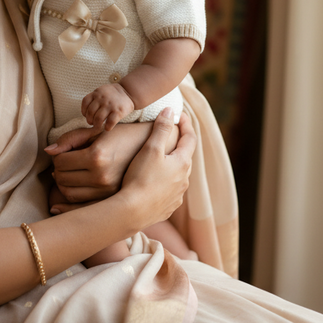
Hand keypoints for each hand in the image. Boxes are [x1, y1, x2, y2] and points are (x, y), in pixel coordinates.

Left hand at [45, 123, 146, 205]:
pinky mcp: (111, 199)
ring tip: (69, 175)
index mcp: (96, 156)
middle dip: (58, 170)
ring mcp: (107, 191)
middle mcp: (101, 177)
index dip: (57, 156)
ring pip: (69, 193)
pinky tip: (57, 207)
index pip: (60, 162)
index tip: (63, 152)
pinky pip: (82, 208)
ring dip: (63, 185)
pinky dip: (67, 208)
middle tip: (64, 163)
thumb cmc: (121, 135)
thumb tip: (48, 151)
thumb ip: (70, 139)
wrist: (150, 148)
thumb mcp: (96, 131)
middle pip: (63, 179)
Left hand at [81, 83, 134, 131]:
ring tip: (98, 126)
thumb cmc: (113, 94)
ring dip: (96, 125)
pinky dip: (107, 127)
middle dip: (89, 120)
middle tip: (92, 123)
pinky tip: (107, 128)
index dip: (84, 111)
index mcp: (97, 93)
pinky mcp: (118, 111)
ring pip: (98, 119)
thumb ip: (94, 98)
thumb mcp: (101, 91)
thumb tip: (86, 112)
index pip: (85, 102)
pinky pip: (110, 122)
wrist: (128, 91)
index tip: (86, 115)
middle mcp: (102, 98)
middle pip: (90, 112)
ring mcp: (110, 105)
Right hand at [120, 107, 195, 229]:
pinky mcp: (167, 208)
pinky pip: (169, 192)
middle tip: (169, 136)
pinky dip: (164, 183)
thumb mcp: (150, 148)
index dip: (185, 124)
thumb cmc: (141, 177)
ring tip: (159, 160)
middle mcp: (184, 180)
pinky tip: (153, 184)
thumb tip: (170, 110)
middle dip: (178, 145)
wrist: (132, 212)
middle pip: (185, 157)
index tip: (179, 115)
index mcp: (182, 163)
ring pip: (177, 176)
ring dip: (171, 166)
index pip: (190, 138)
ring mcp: (177, 196)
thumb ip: (161, 128)